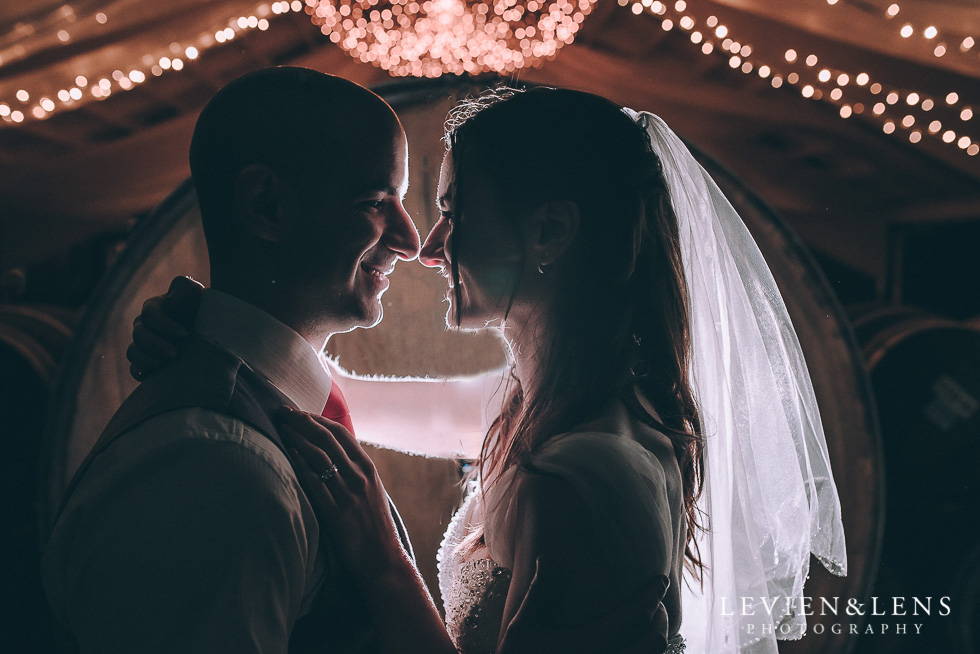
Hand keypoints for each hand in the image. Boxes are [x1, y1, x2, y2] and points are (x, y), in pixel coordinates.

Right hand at [127, 276, 201, 380]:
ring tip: (163, 365)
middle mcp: (144, 326)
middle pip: (139, 335)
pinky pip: (134, 369)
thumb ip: (184, 289)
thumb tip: (170, 302)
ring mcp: (143, 345)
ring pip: (133, 351)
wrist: (209, 332)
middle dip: (156, 345)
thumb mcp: (196, 294)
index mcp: (154, 308)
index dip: (165, 325)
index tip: (186, 334)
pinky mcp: (145, 362)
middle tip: (175, 354)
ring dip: (146, 359)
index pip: (150, 315)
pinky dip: (139, 372)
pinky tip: (150, 376)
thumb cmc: (201, 309)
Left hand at [278, 407, 409, 576]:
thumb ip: (356, 472)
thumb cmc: (374, 527)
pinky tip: (288, 454)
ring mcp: (348, 493)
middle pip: (327, 439)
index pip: (341, 433)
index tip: (300, 412)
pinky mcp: (336, 512)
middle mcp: (360, 476)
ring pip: (319, 455)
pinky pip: (314, 482)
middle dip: (302, 421)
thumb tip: (334, 455)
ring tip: (281, 428)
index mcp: (369, 468)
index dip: (318, 419)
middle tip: (283, 411)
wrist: (383, 559)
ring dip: (297, 437)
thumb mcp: (372, 491)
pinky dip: (300, 463)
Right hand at [498, 559, 670, 653]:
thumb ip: (540, 593)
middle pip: (654, 642)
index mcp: (586, 646)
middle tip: (656, 603)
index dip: (652, 596)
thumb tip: (549, 557)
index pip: (634, 617)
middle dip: (661, 618)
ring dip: (657, 640)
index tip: (661, 580)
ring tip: (651, 625)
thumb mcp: (523, 628)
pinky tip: (637, 647)